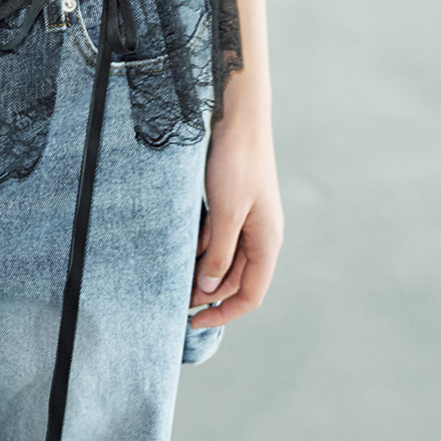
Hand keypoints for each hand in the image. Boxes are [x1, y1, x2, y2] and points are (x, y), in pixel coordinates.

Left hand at [188, 90, 282, 328]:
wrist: (238, 117)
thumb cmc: (238, 163)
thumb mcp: (226, 213)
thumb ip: (219, 254)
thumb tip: (210, 290)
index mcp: (267, 242)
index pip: (250, 295)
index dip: (224, 313)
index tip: (194, 322)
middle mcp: (259, 235)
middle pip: (234, 279)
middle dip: (207, 293)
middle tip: (173, 299)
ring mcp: (246, 220)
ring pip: (223, 259)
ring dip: (201, 270)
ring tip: (173, 277)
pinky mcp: (232, 205)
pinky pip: (216, 236)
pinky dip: (199, 246)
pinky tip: (179, 247)